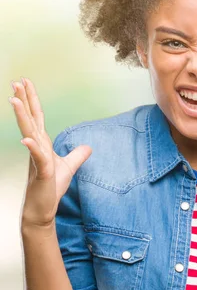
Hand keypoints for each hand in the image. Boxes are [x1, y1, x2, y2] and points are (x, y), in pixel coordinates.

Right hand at [9, 78, 91, 228]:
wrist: (43, 208)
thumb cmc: (51, 187)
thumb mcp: (69, 167)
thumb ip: (78, 155)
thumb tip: (88, 146)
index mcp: (42, 143)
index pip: (37, 117)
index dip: (32, 100)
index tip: (25, 82)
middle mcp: (37, 147)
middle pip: (30, 119)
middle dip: (24, 100)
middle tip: (16, 81)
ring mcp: (37, 158)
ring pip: (29, 132)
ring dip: (23, 116)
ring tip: (15, 100)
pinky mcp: (42, 171)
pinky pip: (37, 156)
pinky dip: (32, 147)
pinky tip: (26, 138)